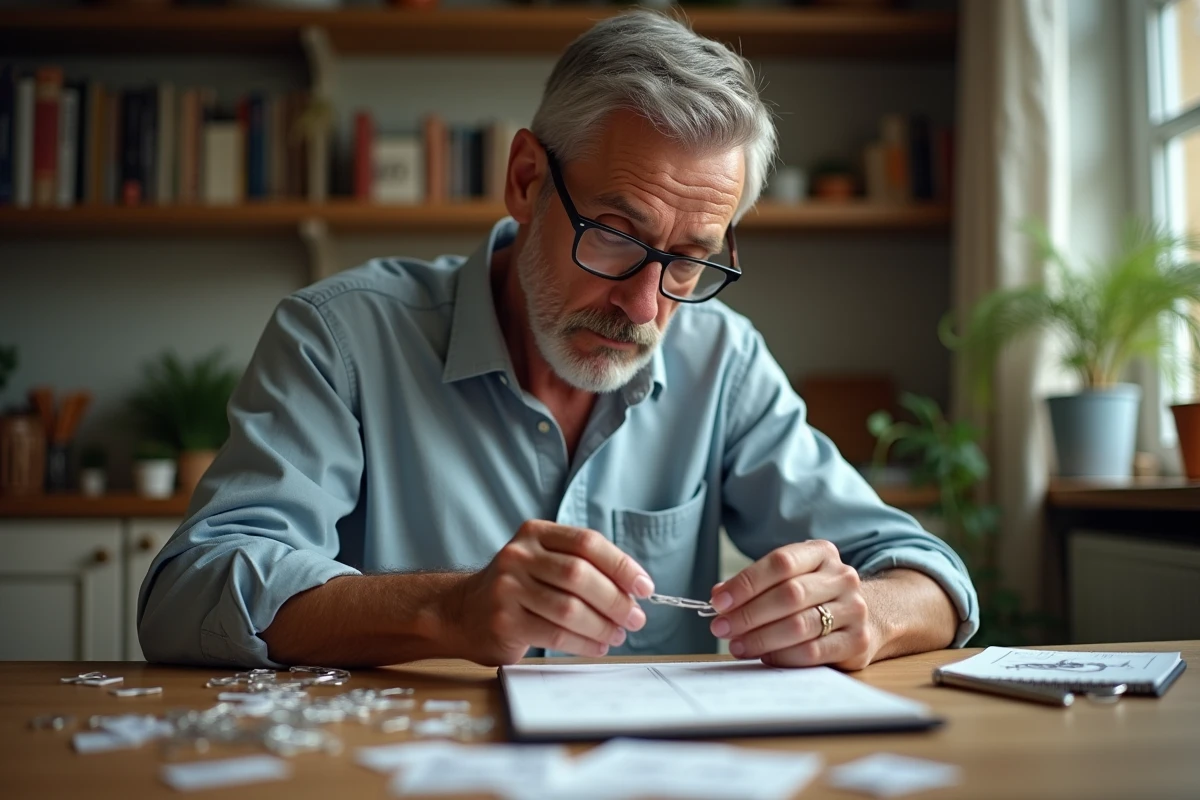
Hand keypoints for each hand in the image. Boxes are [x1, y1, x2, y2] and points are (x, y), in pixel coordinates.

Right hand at [450, 521, 655, 665]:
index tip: (644, 587)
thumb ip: (582, 566)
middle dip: (616, 600)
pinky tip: (597, 645)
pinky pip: (555, 633)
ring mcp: (508, 587)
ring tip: (618, 635)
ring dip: (602, 625)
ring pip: (570, 608)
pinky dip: (584, 642)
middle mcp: (518, 555)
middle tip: (635, 618)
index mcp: (535, 533)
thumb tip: (633, 590)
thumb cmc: (518, 588)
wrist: (463, 612)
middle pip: (580, 575)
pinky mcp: (504, 620)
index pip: (587, 542)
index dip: (621, 566)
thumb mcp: (543, 562)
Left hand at [708, 540, 878, 669]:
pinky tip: (764, 657)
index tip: (719, 601)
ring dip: (761, 638)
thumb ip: (756, 584)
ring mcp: (854, 609)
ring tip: (737, 645)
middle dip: (748, 614)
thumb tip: (720, 596)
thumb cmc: (815, 595)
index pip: (780, 563)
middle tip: (721, 628)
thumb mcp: (789, 577)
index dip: (746, 583)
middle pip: (789, 595)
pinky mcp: (858, 642)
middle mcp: (842, 577)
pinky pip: (813, 652)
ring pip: (800, 625)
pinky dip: (783, 656)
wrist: (867, 615)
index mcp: (822, 553)